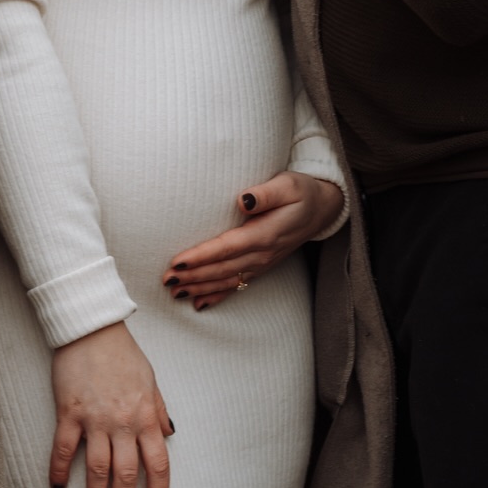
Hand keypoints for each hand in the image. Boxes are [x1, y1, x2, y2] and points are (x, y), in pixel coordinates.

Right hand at [50, 321, 173, 487]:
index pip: (158, 464)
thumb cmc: (122, 353)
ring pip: (98, 470)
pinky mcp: (69, 413)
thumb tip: (169, 434)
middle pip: (126, 475)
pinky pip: (65, 450)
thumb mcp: (150, 379)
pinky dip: (60, 472)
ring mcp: (95, 419)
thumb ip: (158, 410)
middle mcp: (123, 422)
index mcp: (145, 416)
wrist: (92, 328)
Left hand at [162, 170, 345, 310]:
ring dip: (200, 287)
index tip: (178, 262)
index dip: (202, 256)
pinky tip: (199, 303)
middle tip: (166, 281)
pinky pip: (237, 285)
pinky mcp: (261, 266)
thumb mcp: (288, 185)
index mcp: (266, 233)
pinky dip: (217, 295)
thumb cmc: (301, 192)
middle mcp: (262, 253)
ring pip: (226, 280)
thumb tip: (243, 199)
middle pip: (222, 268)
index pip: (227, 248)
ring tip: (175, 292)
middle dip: (194, 276)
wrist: (321, 209)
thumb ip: (266, 193)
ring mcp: (262, 263)